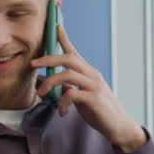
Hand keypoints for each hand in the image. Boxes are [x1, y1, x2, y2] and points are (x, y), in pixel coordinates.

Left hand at [31, 25, 146, 152]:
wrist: (119, 127)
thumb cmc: (101, 112)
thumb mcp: (84, 97)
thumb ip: (72, 88)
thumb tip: (58, 84)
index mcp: (90, 73)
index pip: (75, 52)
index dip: (65, 39)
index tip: (56, 26)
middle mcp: (93, 75)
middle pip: (69, 59)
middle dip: (48, 59)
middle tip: (33, 64)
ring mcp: (94, 86)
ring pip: (68, 74)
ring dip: (50, 82)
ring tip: (42, 93)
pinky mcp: (95, 99)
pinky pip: (72, 94)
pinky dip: (62, 103)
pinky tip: (62, 112)